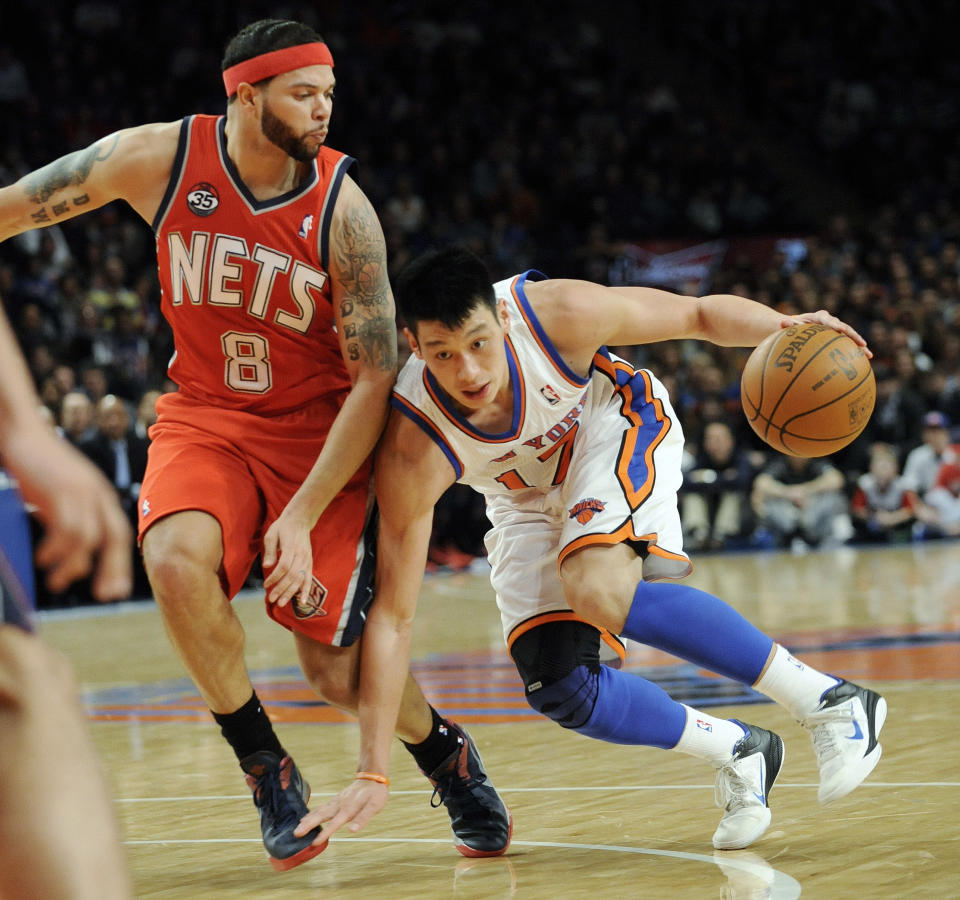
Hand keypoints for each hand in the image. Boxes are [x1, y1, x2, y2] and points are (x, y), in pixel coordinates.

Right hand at [4, 428, 131, 601]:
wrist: (21, 432)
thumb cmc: (37, 466)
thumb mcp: (60, 494)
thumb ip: (69, 516)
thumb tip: (67, 550)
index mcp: (101, 496)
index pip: (119, 534)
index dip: (119, 563)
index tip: (115, 591)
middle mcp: (98, 494)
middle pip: (115, 538)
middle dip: (112, 569)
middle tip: (104, 596)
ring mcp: (82, 491)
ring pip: (89, 539)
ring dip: (74, 565)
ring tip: (57, 583)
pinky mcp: (61, 490)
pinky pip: (66, 528)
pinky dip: (56, 550)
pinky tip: (43, 560)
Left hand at [262, 503, 314, 606]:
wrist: (300, 520)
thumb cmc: (283, 527)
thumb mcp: (271, 534)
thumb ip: (270, 551)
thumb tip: (267, 566)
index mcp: (291, 547)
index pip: (284, 566)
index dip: (275, 577)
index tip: (265, 584)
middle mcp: (302, 555)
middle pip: (293, 576)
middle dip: (282, 589)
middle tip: (272, 599)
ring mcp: (307, 559)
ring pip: (300, 579)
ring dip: (291, 593)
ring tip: (282, 603)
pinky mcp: (309, 562)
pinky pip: (309, 579)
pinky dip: (306, 591)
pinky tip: (303, 602)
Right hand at [293, 777, 388, 846]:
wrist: (372, 776)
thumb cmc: (375, 793)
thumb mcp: (374, 806)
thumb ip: (363, 818)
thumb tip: (352, 830)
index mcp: (349, 808)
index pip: (334, 823)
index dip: (324, 833)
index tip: (314, 843)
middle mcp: (340, 804)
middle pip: (321, 815)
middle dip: (308, 824)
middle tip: (296, 833)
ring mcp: (336, 801)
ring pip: (319, 810)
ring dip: (308, 819)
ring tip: (297, 828)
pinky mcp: (336, 800)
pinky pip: (321, 807)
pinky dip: (312, 813)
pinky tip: (306, 818)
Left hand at [780, 310, 871, 358]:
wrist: (794, 327)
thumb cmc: (789, 327)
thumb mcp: (786, 325)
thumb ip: (787, 324)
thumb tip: (784, 322)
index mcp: (820, 317)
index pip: (829, 320)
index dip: (835, 325)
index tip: (840, 329)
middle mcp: (831, 322)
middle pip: (845, 329)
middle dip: (854, 337)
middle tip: (862, 344)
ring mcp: (835, 331)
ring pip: (849, 338)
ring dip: (859, 346)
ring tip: (868, 355)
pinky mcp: (836, 338)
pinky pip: (846, 346)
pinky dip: (853, 353)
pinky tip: (862, 363)